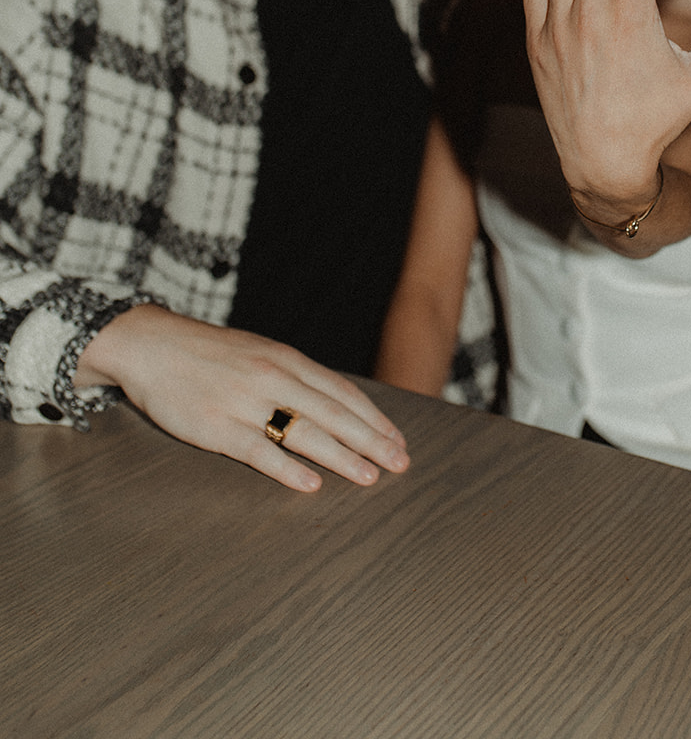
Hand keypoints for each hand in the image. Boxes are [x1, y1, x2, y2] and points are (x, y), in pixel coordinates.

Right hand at [76, 305, 409, 492]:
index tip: (398, 440)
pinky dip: (287, 468)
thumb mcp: (260, 353)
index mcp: (286, 359)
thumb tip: (335, 404)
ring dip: (342, 456)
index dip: (374, 419)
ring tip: (369, 476)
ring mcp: (244, 401)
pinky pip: (258, 451)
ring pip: (304, 431)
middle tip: (401, 463)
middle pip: (333, 413)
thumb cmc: (210, 354)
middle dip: (371, 440)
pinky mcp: (216, 426)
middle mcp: (272, 377)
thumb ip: (295, 376)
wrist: (152, 345)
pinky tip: (310, 484)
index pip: (343, 392)